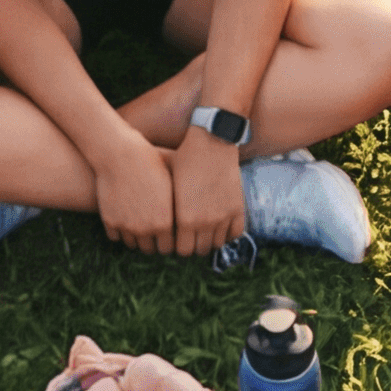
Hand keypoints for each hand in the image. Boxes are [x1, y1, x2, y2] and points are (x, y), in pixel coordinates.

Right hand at [93, 135, 182, 254]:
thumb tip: (190, 224)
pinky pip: (116, 237)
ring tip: (141, 227)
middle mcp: (145, 229)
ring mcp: (125, 227)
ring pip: (133, 244)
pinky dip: (121, 231)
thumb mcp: (171, 185)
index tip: (170, 237)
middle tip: (155, 235)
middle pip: (151, 250)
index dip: (170, 242)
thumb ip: (179, 209)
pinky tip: (126, 220)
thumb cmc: (151, 164)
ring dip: (137, 238)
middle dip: (154, 243)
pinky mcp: (109, 221)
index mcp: (164, 223)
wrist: (120, 154)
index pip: (169, 247)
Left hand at [167, 124, 250, 257]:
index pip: (182, 250)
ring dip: (210, 240)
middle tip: (189, 237)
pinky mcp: (238, 208)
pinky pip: (235, 234)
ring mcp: (224, 217)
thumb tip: (153, 223)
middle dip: (193, 245)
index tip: (176, 239)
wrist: (212, 139)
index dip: (177, 246)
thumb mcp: (168, 183)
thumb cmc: (184, 158)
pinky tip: (219, 226)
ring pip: (217, 244)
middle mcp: (205, 222)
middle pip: (200, 250)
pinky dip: (228, 233)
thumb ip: (164, 208)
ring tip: (204, 232)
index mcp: (185, 219)